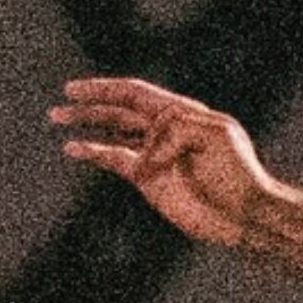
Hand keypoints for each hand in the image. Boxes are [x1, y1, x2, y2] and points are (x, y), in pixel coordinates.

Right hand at [50, 77, 278, 246]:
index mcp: (181, 112)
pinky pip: (116, 159)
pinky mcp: (149, 179)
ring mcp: (154, 154)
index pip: (134, 93)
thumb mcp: (215, 136)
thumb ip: (177, 130)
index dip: (103, 89)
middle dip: (88, 105)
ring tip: (58, 119)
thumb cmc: (237, 173)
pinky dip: (94, 152)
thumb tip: (143, 152)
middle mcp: (164, 129)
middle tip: (58, 106)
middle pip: (118, 110)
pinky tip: (74, 149)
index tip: (73, 90)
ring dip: (86, 125)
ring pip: (113, 132)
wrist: (244, 214)